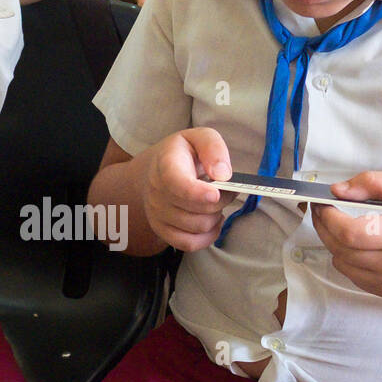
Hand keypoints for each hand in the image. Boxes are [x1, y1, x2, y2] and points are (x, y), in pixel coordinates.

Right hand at [142, 128, 236, 250]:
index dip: (197, 193)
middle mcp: (157, 192)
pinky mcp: (162, 231)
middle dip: (221, 200)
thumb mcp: (198, 137)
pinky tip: (213, 221)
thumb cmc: (182, 154)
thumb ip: (213, 148)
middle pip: (197, 209)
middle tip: (226, 189)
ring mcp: (157, 214)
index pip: (176, 184)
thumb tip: (223, 175)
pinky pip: (189, 244)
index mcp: (166, 165)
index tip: (215, 194)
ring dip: (216, 216)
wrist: (154, 171)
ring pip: (197, 227)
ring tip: (216, 203)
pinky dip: (208, 236)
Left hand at [310, 171, 381, 297]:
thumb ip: (373, 183)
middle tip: (323, 211)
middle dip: (324, 227)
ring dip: (334, 244)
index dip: (329, 218)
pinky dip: (347, 259)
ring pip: (342, 264)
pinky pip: (353, 276)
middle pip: (341, 249)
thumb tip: (338, 190)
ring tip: (340, 226)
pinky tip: (357, 244)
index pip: (351, 232)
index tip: (323, 204)